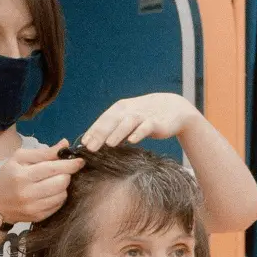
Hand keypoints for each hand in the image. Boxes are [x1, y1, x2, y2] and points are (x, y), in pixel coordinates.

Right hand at [0, 140, 84, 223]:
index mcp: (22, 176)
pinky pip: (59, 205)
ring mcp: (34, 208)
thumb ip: (43, 152)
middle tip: (62, 171)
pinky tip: (51, 192)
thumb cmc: (8, 177)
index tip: (80, 161)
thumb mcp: (19, 159)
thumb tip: (65, 144)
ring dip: (63, 186)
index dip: (70, 164)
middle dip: (66, 174)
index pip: (53, 169)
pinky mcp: (39, 217)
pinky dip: (59, 197)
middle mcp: (28, 193)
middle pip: (61, 182)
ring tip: (54, 182)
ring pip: (62, 194)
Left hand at [77, 93, 204, 150]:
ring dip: (118, 133)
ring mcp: (143, 115)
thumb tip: (94, 142)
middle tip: (91, 148)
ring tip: (109, 144)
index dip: (93, 131)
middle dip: (100, 134)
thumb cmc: (145, 116)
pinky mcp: (156, 122)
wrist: (172, 108)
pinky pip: (146, 127)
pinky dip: (139, 133)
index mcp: (120, 109)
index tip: (84, 144)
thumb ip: (113, 129)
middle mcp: (129, 110)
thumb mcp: (127, 119)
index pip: (103, 120)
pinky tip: (132, 140)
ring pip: (128, 123)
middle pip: (112, 121)